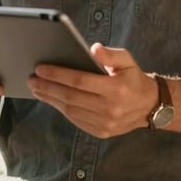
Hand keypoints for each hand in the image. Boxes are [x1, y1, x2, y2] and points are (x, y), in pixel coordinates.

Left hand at [29, 43, 157, 137]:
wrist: (149, 106)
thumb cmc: (133, 78)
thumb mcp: (127, 61)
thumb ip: (111, 54)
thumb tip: (93, 48)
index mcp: (117, 89)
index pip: (80, 81)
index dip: (58, 74)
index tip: (40, 68)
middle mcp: (111, 109)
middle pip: (71, 97)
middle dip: (48, 87)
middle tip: (31, 79)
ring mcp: (105, 123)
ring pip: (71, 110)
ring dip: (50, 99)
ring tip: (37, 88)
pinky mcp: (101, 132)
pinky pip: (76, 120)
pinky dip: (61, 109)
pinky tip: (51, 99)